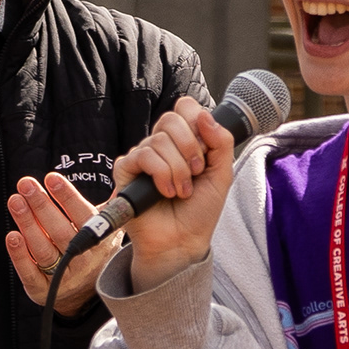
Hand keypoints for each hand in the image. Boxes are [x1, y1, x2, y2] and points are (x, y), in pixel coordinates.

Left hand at [5, 170, 122, 313]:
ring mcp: (64, 277)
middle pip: (60, 231)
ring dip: (27, 224)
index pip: (82, 216)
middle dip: (41, 205)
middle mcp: (84, 260)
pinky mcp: (44, 290)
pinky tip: (12, 236)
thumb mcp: (108, 230)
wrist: (89, 297)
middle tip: (26, 184)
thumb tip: (126, 176)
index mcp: (100, 241)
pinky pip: (30, 273)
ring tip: (15, 201)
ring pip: (43, 249)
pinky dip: (19, 255)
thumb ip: (109, 206)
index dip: (66, 197)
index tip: (51, 178)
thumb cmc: (95, 252)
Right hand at [101, 99, 240, 282]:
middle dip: (191, 147)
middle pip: (171, 119)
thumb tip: (204, 116)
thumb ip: (221, 142)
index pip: (185, 107)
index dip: (197, 123)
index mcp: (183, 140)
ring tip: (182, 191)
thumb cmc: (199, 210)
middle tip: (195, 173)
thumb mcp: (222, 173)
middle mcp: (161, 144)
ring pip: (159, 141)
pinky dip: (161, 174)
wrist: (183, 241)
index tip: (206, 151)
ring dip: (178, 170)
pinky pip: (143, 156)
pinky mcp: (126, 171)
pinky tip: (166, 192)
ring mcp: (142, 157)